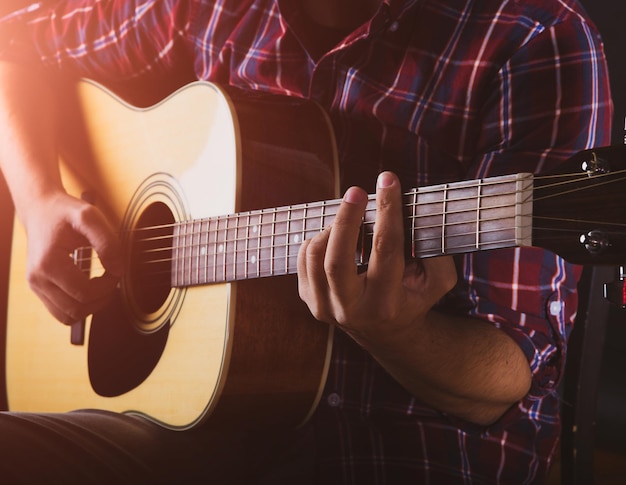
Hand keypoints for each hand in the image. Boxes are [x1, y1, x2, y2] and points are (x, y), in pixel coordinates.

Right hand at [23, 191, 122, 324]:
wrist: (41, 209)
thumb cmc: (65, 212)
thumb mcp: (90, 216)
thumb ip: (108, 242)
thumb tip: (118, 270)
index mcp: (48, 263)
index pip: (85, 293)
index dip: (108, 286)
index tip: (116, 271)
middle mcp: (37, 279)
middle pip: (77, 309)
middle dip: (102, 298)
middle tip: (112, 279)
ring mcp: (36, 286)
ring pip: (68, 317)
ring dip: (91, 306)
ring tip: (102, 286)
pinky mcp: (38, 289)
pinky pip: (61, 313)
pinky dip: (79, 307)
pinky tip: (89, 289)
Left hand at [297, 171, 456, 345]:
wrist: (384, 331)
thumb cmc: (412, 297)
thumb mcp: (437, 281)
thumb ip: (435, 251)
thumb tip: (420, 214)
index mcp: (386, 304)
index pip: (385, 250)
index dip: (388, 211)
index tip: (388, 179)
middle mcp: (352, 310)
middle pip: (337, 260)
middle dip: (346, 219)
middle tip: (356, 191)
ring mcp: (325, 307)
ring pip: (316, 256)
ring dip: (333, 227)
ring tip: (350, 216)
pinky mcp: (309, 299)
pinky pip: (304, 258)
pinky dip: (319, 238)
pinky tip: (336, 234)